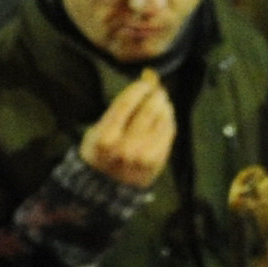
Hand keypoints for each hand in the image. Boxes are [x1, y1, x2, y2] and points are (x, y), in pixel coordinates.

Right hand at [79, 71, 175, 188]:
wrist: (104, 188)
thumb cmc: (99, 152)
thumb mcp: (98, 129)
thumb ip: (120, 107)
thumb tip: (147, 78)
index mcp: (106, 138)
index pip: (126, 103)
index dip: (140, 87)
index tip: (145, 80)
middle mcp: (126, 147)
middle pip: (149, 109)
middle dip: (156, 93)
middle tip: (156, 89)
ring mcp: (144, 156)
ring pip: (163, 118)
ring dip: (164, 105)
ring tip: (160, 102)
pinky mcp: (158, 161)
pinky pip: (169, 131)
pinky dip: (169, 119)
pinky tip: (164, 116)